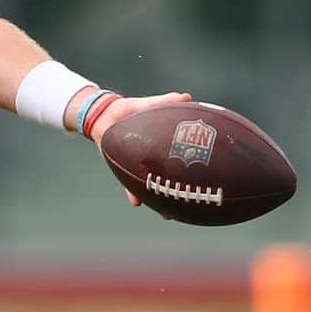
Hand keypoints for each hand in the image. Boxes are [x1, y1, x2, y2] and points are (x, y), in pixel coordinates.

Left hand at [85, 91, 191, 207]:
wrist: (104, 115)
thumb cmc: (129, 110)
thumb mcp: (149, 105)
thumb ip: (165, 102)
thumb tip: (187, 97)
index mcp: (163, 146)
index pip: (182, 158)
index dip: (194, 169)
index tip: (206, 179)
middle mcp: (155, 160)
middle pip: (171, 178)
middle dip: (181, 191)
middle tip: (193, 203)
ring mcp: (141, 165)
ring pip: (152, 186)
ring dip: (159, 199)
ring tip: (168, 214)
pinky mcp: (125, 167)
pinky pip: (128, 183)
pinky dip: (132, 193)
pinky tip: (136, 202)